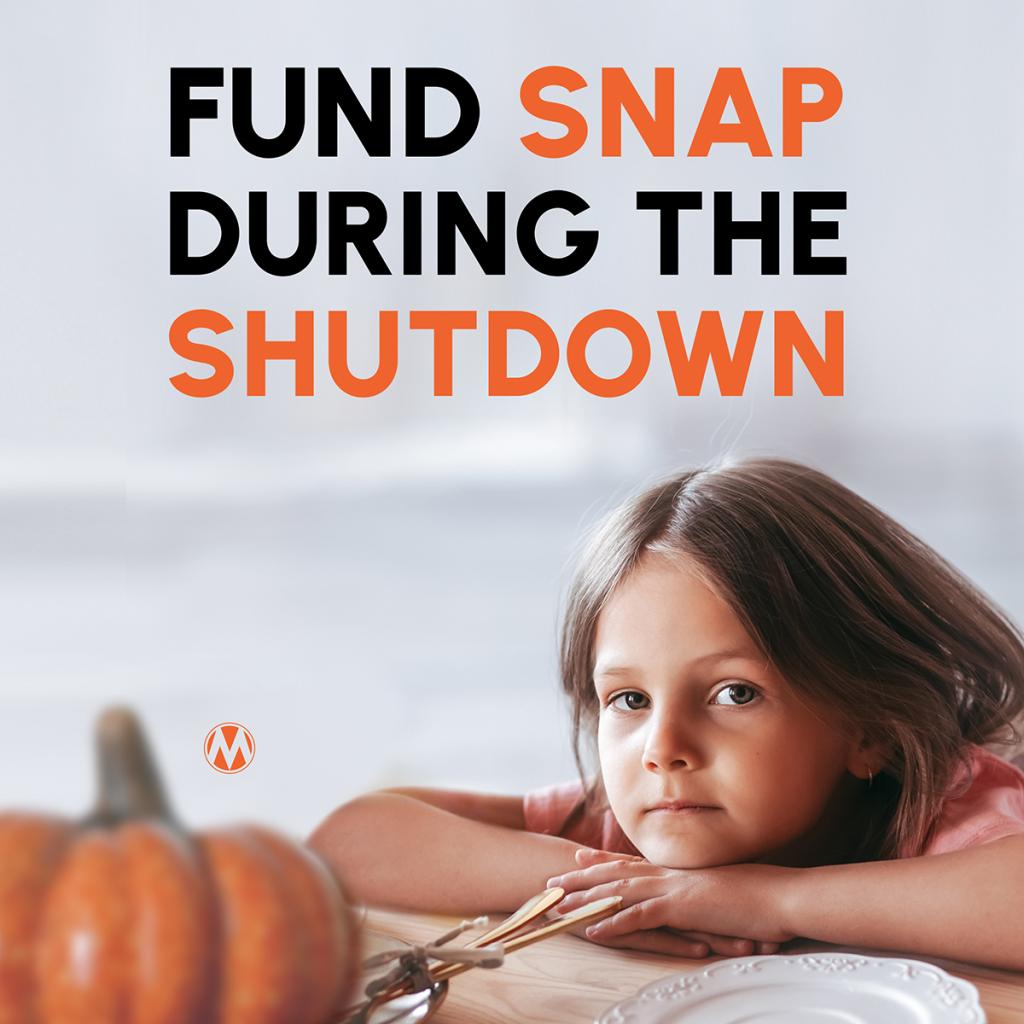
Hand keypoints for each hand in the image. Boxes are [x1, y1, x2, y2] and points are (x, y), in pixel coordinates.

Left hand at [547, 848, 795, 948]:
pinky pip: (638, 917)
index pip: (633, 863)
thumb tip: (697, 900)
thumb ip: (704, 893)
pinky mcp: (680, 908)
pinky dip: (613, 923)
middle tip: (549, 881)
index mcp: (679, 871)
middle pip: (615, 874)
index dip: (603, 859)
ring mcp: (673, 889)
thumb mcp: (724, 891)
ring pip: (618, 892)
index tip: (578, 854)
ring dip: (585, 899)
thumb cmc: (760, 897)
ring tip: (556, 906)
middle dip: (580, 877)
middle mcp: (670, 875)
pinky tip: (592, 930)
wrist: (781, 896)